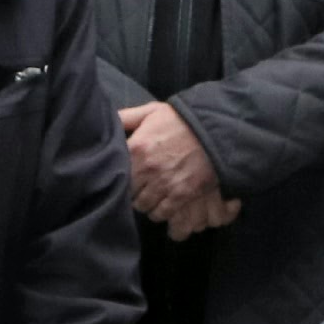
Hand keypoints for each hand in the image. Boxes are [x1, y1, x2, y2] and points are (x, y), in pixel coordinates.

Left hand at [118, 103, 238, 238]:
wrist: (216, 128)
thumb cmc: (181, 119)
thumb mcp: (152, 111)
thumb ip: (126, 117)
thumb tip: (107, 121)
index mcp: (136, 148)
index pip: (117, 174)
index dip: (120, 178)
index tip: (125, 178)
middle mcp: (147, 169)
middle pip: (129, 194)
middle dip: (133, 194)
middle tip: (139, 190)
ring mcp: (165, 183)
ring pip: (144, 206)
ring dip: (146, 205)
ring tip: (150, 200)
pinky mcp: (182, 195)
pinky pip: (163, 213)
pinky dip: (160, 213)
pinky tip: (161, 208)